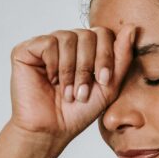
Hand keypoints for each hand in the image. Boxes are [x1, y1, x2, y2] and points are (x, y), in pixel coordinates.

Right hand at [9, 25, 135, 146]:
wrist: (53, 129)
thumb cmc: (80, 111)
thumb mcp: (109, 85)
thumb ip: (122, 57)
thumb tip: (132, 28)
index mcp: (86, 49)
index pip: (103, 34)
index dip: (106, 56)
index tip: (103, 81)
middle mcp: (67, 42)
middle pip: (87, 34)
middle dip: (88, 66)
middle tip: (82, 92)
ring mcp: (47, 44)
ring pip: (68, 38)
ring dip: (71, 70)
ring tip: (68, 92)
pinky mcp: (27, 49)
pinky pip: (48, 42)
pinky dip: (53, 65)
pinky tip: (50, 80)